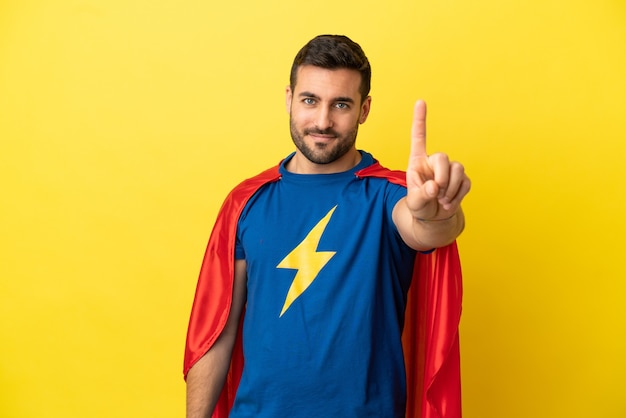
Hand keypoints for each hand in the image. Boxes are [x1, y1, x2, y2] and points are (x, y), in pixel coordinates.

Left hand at [406, 100, 470, 221]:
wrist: (433, 219)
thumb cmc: (420, 207)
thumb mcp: (415, 203)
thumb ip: (421, 194)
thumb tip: (434, 187)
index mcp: (417, 162)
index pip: (418, 138)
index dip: (419, 120)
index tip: (420, 101)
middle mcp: (434, 162)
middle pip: (443, 157)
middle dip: (442, 177)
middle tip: (437, 193)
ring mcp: (449, 170)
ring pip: (458, 169)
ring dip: (451, 189)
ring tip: (441, 202)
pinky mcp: (462, 179)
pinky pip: (466, 183)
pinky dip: (458, 196)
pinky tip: (448, 205)